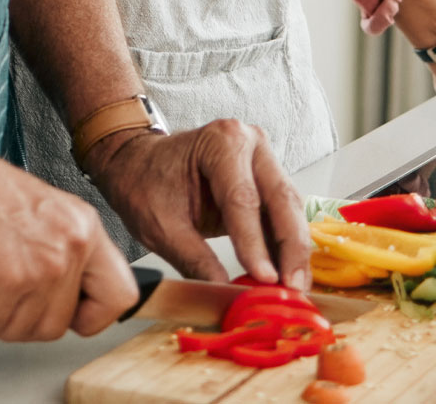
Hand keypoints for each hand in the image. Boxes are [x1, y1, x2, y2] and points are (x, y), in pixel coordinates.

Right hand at [0, 144, 136, 341]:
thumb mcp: (39, 210)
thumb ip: (59, 250)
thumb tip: (61, 294)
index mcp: (83, 225)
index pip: (119, 294)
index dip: (92, 315)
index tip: (71, 316)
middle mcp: (72, 246)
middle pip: (61, 323)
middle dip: (24, 319)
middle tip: (1, 298)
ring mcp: (44, 268)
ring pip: (25, 330)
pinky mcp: (11, 285)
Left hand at [85, 121, 312, 289]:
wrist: (139, 164)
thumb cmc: (145, 184)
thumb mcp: (161, 226)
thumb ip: (195, 259)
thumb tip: (225, 293)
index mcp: (221, 142)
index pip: (243, 199)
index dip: (255, 243)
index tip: (264, 278)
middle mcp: (250, 143)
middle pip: (280, 199)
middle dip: (290, 248)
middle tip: (293, 287)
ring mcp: (263, 159)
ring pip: (290, 208)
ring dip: (295, 250)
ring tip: (296, 288)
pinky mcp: (266, 181)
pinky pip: (283, 215)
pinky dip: (287, 246)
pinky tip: (290, 274)